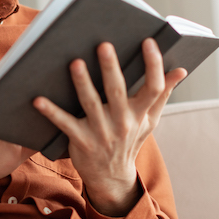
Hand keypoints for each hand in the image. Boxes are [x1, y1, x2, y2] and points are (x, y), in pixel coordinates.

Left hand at [33, 38, 186, 215]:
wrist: (112, 176)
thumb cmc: (130, 140)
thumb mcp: (150, 120)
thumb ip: (163, 94)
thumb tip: (180, 70)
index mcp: (140, 113)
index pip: (153, 88)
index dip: (153, 65)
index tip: (149, 42)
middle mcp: (122, 122)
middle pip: (118, 91)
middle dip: (111, 67)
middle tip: (104, 45)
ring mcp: (101, 132)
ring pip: (91, 104)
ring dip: (82, 83)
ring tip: (75, 63)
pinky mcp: (81, 141)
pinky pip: (65, 124)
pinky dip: (51, 112)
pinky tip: (38, 99)